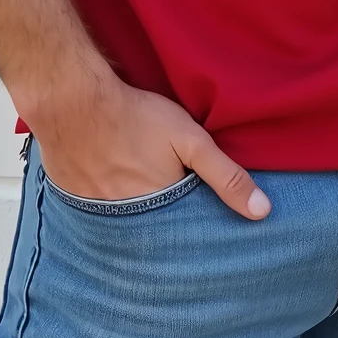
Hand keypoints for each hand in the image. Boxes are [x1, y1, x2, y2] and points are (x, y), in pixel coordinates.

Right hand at [32, 72, 270, 220]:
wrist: (74, 102)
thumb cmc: (137, 117)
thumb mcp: (191, 141)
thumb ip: (225, 175)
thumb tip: (263, 212)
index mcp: (158, 212)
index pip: (183, 235)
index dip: (193, 227)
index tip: (203, 226)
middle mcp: (126, 223)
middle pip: (153, 232)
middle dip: (166, 227)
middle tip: (170, 208)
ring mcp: (96, 214)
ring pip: (124, 225)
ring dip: (135, 218)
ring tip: (142, 198)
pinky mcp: (75, 201)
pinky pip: (95, 215)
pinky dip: (106, 207)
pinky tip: (110, 186)